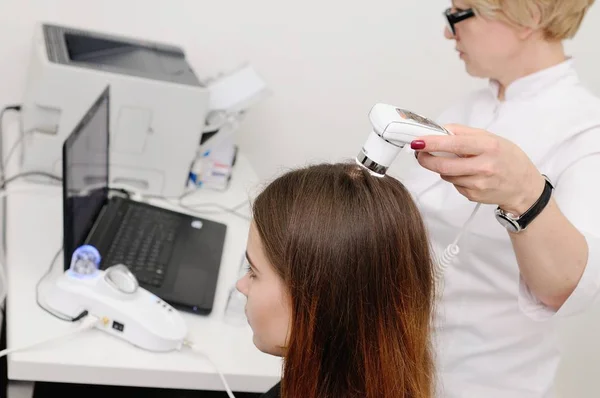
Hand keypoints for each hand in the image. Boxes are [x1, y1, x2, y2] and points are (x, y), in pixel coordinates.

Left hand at [412, 124, 545, 214]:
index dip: (432, 143)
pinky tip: (466, 174)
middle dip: (426, 159)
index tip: (418, 141)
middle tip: (420, 154)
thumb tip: (440, 130)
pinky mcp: (473, 196)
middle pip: (444, 165)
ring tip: (454, 162)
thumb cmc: (508, 159)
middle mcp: (484, 167)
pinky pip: (454, 184)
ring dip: (442, 168)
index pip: (454, 144)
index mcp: (489, 147)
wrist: (524, 187)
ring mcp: (478, 184)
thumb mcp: (491, 138)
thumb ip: (464, 133)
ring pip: (446, 175)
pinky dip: (453, 177)